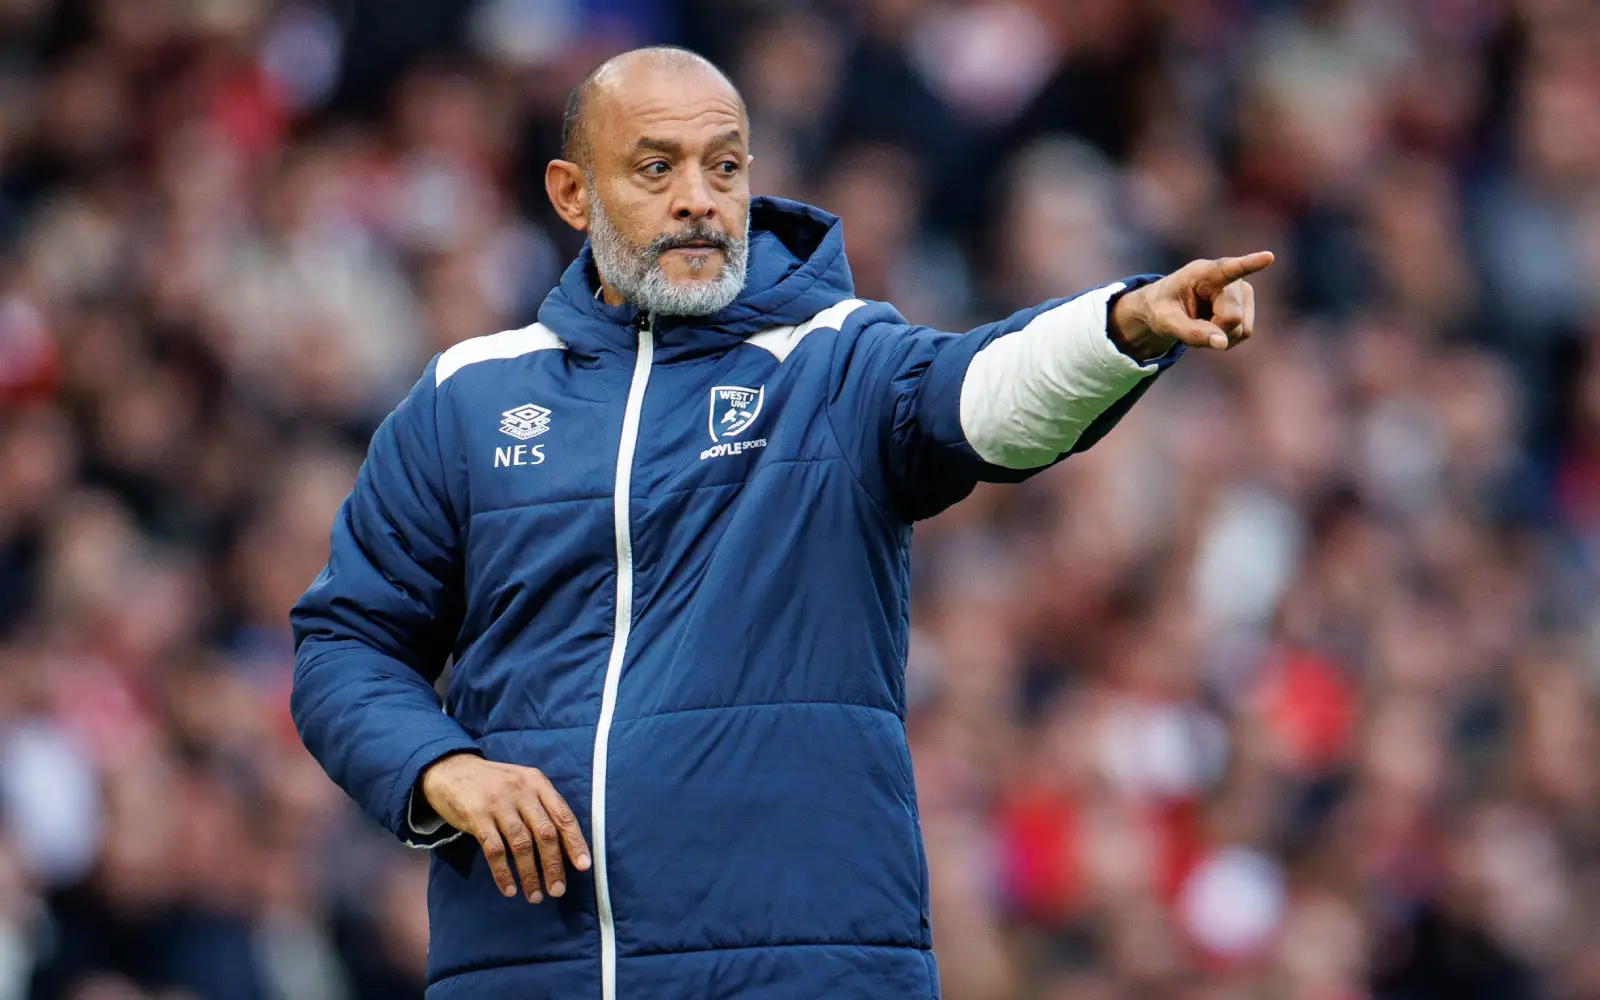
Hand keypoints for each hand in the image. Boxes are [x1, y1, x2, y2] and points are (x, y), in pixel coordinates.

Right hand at [420, 753, 591, 901]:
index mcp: (537, 783)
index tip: (584, 866)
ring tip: (535, 896)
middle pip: (545, 833)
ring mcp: (498, 804)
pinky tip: (510, 889)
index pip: (563, 815)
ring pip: (521, 845)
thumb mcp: (522, 782)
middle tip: (557, 891)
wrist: (452, 769)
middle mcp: (521, 791)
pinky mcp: (477, 816)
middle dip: (553, 865)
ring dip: (530, 874)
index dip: (575, 842)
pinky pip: (494, 850)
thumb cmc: (494, 782)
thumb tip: (564, 844)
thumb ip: (541, 805)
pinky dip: (503, 873)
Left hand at [1110, 252, 1274, 360]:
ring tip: (1200, 324)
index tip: (1268, 257)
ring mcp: (1242, 290)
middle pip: (1232, 318)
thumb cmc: (1161, 308)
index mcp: (1202, 273)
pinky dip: (1226, 338)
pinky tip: (1212, 327)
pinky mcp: (1247, 304)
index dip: (1250, 264)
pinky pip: (1245, 333)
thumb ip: (1191, 332)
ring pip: (1242, 329)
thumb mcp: (1165, 322)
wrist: (1165, 307)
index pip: (1229, 268)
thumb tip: (1223, 343)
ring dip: (1219, 336)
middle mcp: (1229, 278)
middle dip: (1212, 330)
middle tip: (1190, 326)